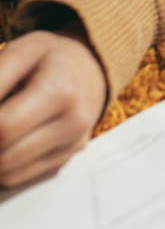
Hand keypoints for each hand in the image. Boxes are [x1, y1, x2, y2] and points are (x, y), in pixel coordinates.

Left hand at [0, 29, 107, 186]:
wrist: (91, 69)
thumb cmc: (52, 58)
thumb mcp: (22, 51)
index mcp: (61, 91)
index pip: (4, 126)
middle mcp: (73, 123)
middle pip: (6, 153)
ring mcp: (72, 145)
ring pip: (9, 171)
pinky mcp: (65, 158)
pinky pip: (19, 176)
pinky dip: (0, 165)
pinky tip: (2, 142)